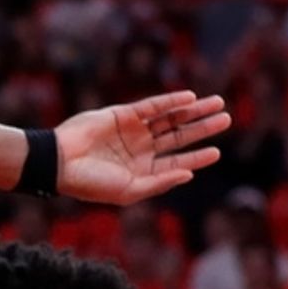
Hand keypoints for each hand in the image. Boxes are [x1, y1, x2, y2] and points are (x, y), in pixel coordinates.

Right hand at [54, 91, 231, 204]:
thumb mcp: (130, 190)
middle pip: (178, 136)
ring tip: (217, 104)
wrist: (61, 163)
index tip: (216, 152)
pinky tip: (190, 98)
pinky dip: (171, 102)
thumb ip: (160, 182)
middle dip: (202, 128)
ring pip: (170, 119)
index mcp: (141, 170)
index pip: (175, 162)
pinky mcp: (122, 115)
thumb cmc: (91, 183)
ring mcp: (132, 131)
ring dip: (193, 111)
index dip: (196, 157)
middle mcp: (139, 149)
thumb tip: (189, 175)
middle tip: (226, 119)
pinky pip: (152, 106)